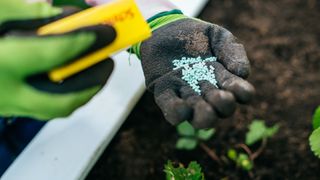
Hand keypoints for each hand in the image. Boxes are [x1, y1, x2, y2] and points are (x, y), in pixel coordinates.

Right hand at [0, 0, 115, 119]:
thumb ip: (22, 12)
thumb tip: (55, 12)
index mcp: (2, 64)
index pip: (53, 53)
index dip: (83, 42)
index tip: (105, 32)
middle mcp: (7, 94)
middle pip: (64, 99)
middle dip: (94, 81)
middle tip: (109, 61)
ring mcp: (8, 106)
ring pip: (57, 109)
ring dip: (84, 89)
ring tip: (98, 68)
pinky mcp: (8, 108)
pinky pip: (46, 106)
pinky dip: (67, 92)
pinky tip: (75, 76)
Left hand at [134, 11, 254, 127]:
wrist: (166, 26)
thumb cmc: (196, 34)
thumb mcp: (219, 37)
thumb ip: (233, 51)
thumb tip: (242, 74)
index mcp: (223, 79)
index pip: (237, 92)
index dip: (242, 94)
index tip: (243, 90)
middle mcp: (206, 92)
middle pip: (219, 110)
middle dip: (222, 107)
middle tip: (222, 97)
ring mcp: (185, 94)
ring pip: (196, 116)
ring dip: (203, 117)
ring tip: (206, 110)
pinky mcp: (164, 92)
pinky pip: (171, 109)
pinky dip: (176, 112)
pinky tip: (182, 107)